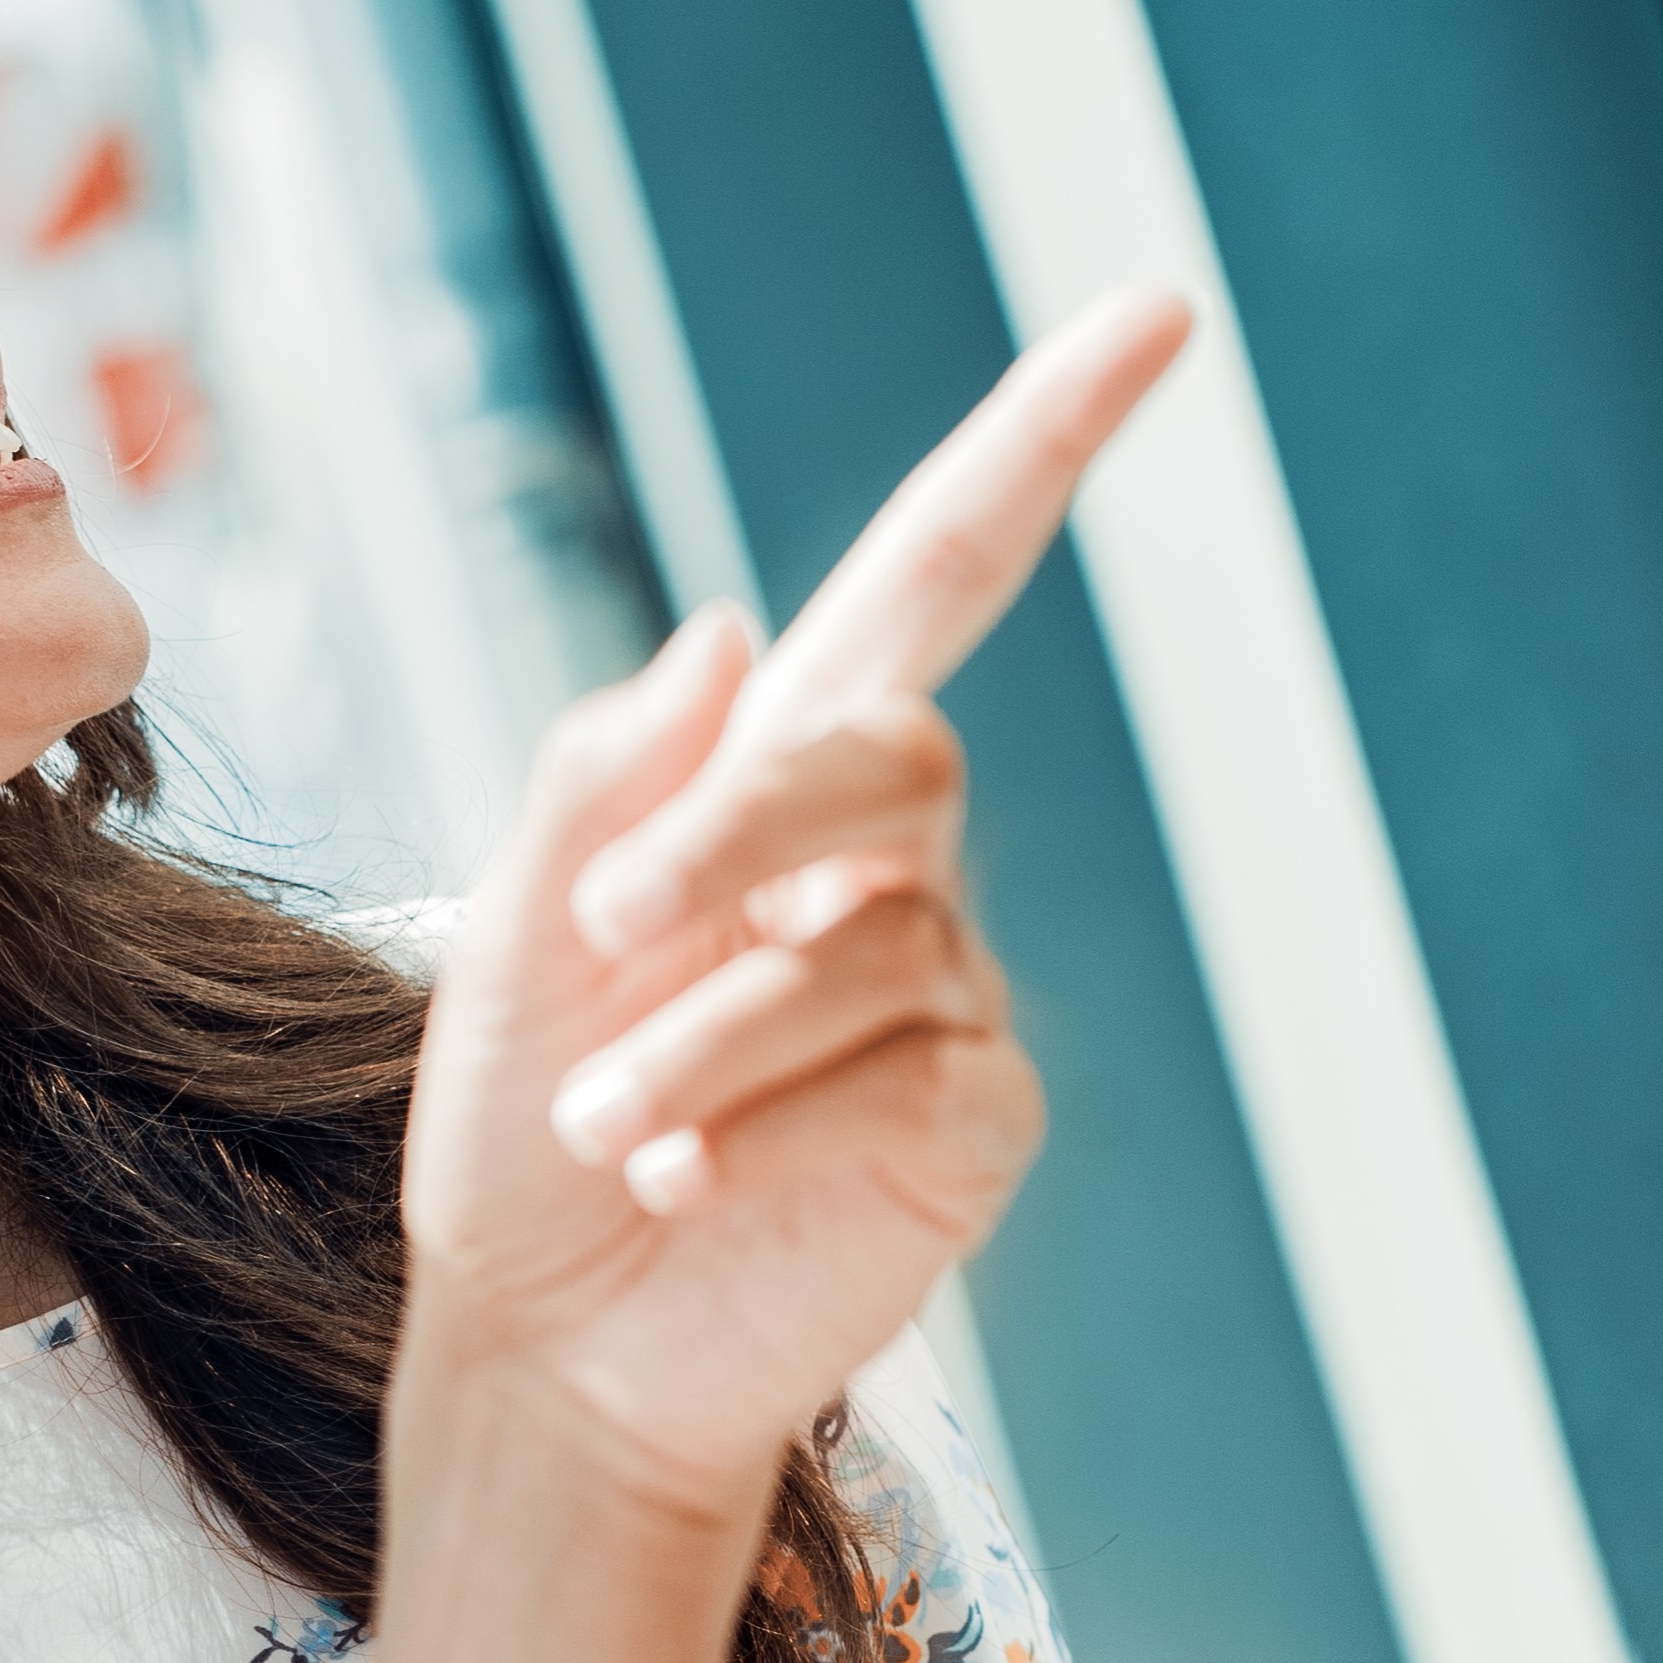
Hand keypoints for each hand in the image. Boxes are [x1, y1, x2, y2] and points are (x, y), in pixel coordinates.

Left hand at [395, 298, 1186, 1539]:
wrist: (546, 1353)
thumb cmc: (515, 1142)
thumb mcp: (504, 929)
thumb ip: (602, 772)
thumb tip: (726, 631)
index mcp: (773, 776)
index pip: (941, 572)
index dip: (1045, 440)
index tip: (1158, 310)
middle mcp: (881, 864)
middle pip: (896, 749)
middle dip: (741, 826)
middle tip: (599, 932)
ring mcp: (942, 993)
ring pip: (871, 939)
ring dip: (704, 1032)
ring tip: (601, 1128)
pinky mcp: (972, 1121)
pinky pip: (903, 1071)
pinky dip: (761, 1124)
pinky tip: (683, 1182)